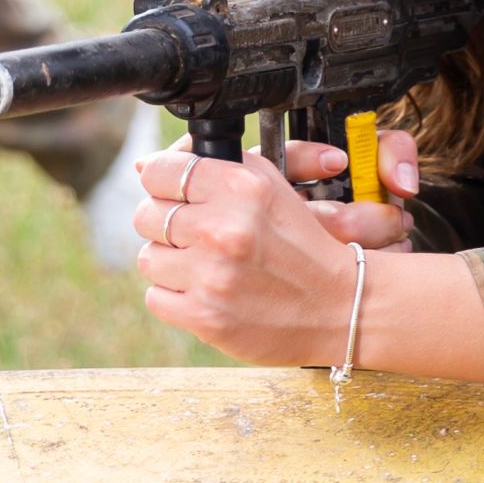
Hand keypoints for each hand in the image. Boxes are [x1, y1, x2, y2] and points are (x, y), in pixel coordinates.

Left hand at [128, 130, 417, 360]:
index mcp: (241, 187)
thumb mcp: (270, 187)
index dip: (164, 183)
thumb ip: (212, 166)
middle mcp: (224, 228)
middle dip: (168, 225)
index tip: (176, 194)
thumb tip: (144, 166)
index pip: (160, 171)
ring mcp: (212, 275)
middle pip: (147, 215)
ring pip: (148, 257)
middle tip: (199, 236)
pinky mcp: (205, 317)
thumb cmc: (302, 244)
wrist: (339, 305)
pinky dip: (177, 296)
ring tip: (207, 266)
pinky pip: (156, 297)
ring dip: (172, 263)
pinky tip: (207, 292)